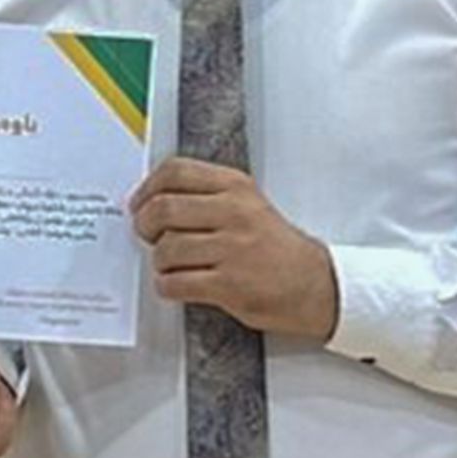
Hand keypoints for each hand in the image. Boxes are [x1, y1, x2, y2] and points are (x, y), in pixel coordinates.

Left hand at [130, 158, 338, 339]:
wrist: (316, 285)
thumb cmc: (276, 248)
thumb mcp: (248, 205)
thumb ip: (206, 197)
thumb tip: (152, 200)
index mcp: (236, 187)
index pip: (175, 171)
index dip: (147, 189)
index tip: (139, 204)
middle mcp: (234, 213)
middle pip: (163, 209)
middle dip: (145, 226)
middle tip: (149, 237)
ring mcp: (232, 249)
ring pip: (166, 250)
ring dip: (159, 262)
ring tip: (172, 266)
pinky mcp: (230, 285)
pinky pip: (175, 283)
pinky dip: (167, 286)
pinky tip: (179, 285)